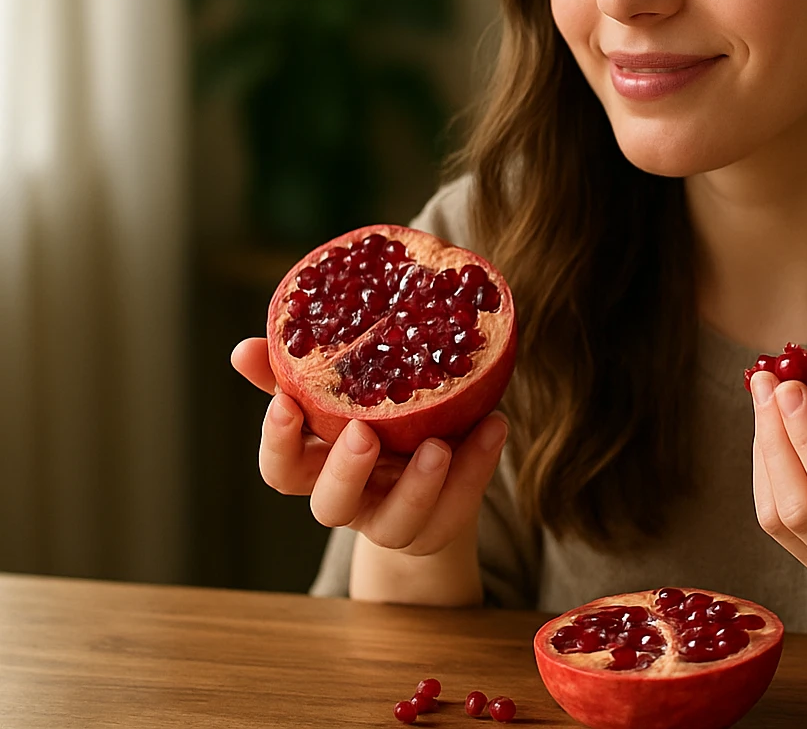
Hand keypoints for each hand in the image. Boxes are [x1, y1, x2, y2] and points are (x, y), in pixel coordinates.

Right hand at [231, 337, 507, 556]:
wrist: (433, 476)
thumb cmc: (378, 423)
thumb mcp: (342, 398)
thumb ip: (303, 375)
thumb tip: (245, 348)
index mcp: (318, 469)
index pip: (281, 469)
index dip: (278, 442)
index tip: (285, 403)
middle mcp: (353, 500)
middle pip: (330, 505)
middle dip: (345, 471)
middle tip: (362, 434)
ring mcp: (396, 520)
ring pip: (398, 522)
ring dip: (419, 484)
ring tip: (438, 445)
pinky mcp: (441, 526)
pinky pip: (459, 506)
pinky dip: (477, 466)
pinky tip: (494, 424)